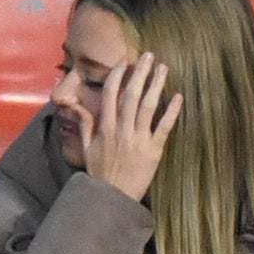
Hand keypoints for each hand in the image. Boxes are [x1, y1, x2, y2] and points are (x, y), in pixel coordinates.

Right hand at [73, 47, 181, 202]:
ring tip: (163, 67)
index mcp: (105, 128)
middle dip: (140, 73)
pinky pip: (164, 127)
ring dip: (156, 85)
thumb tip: (75, 104)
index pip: (110, 95)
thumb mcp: (86, 148)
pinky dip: (172, 111)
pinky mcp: (154, 150)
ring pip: (148, 106)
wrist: (113, 198)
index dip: (117, 76)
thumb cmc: (100, 173)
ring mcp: (139, 140)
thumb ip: (84, 124)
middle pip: (131, 95)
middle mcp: (122, 130)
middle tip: (148, 55)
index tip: (124, 62)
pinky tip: (178, 96)